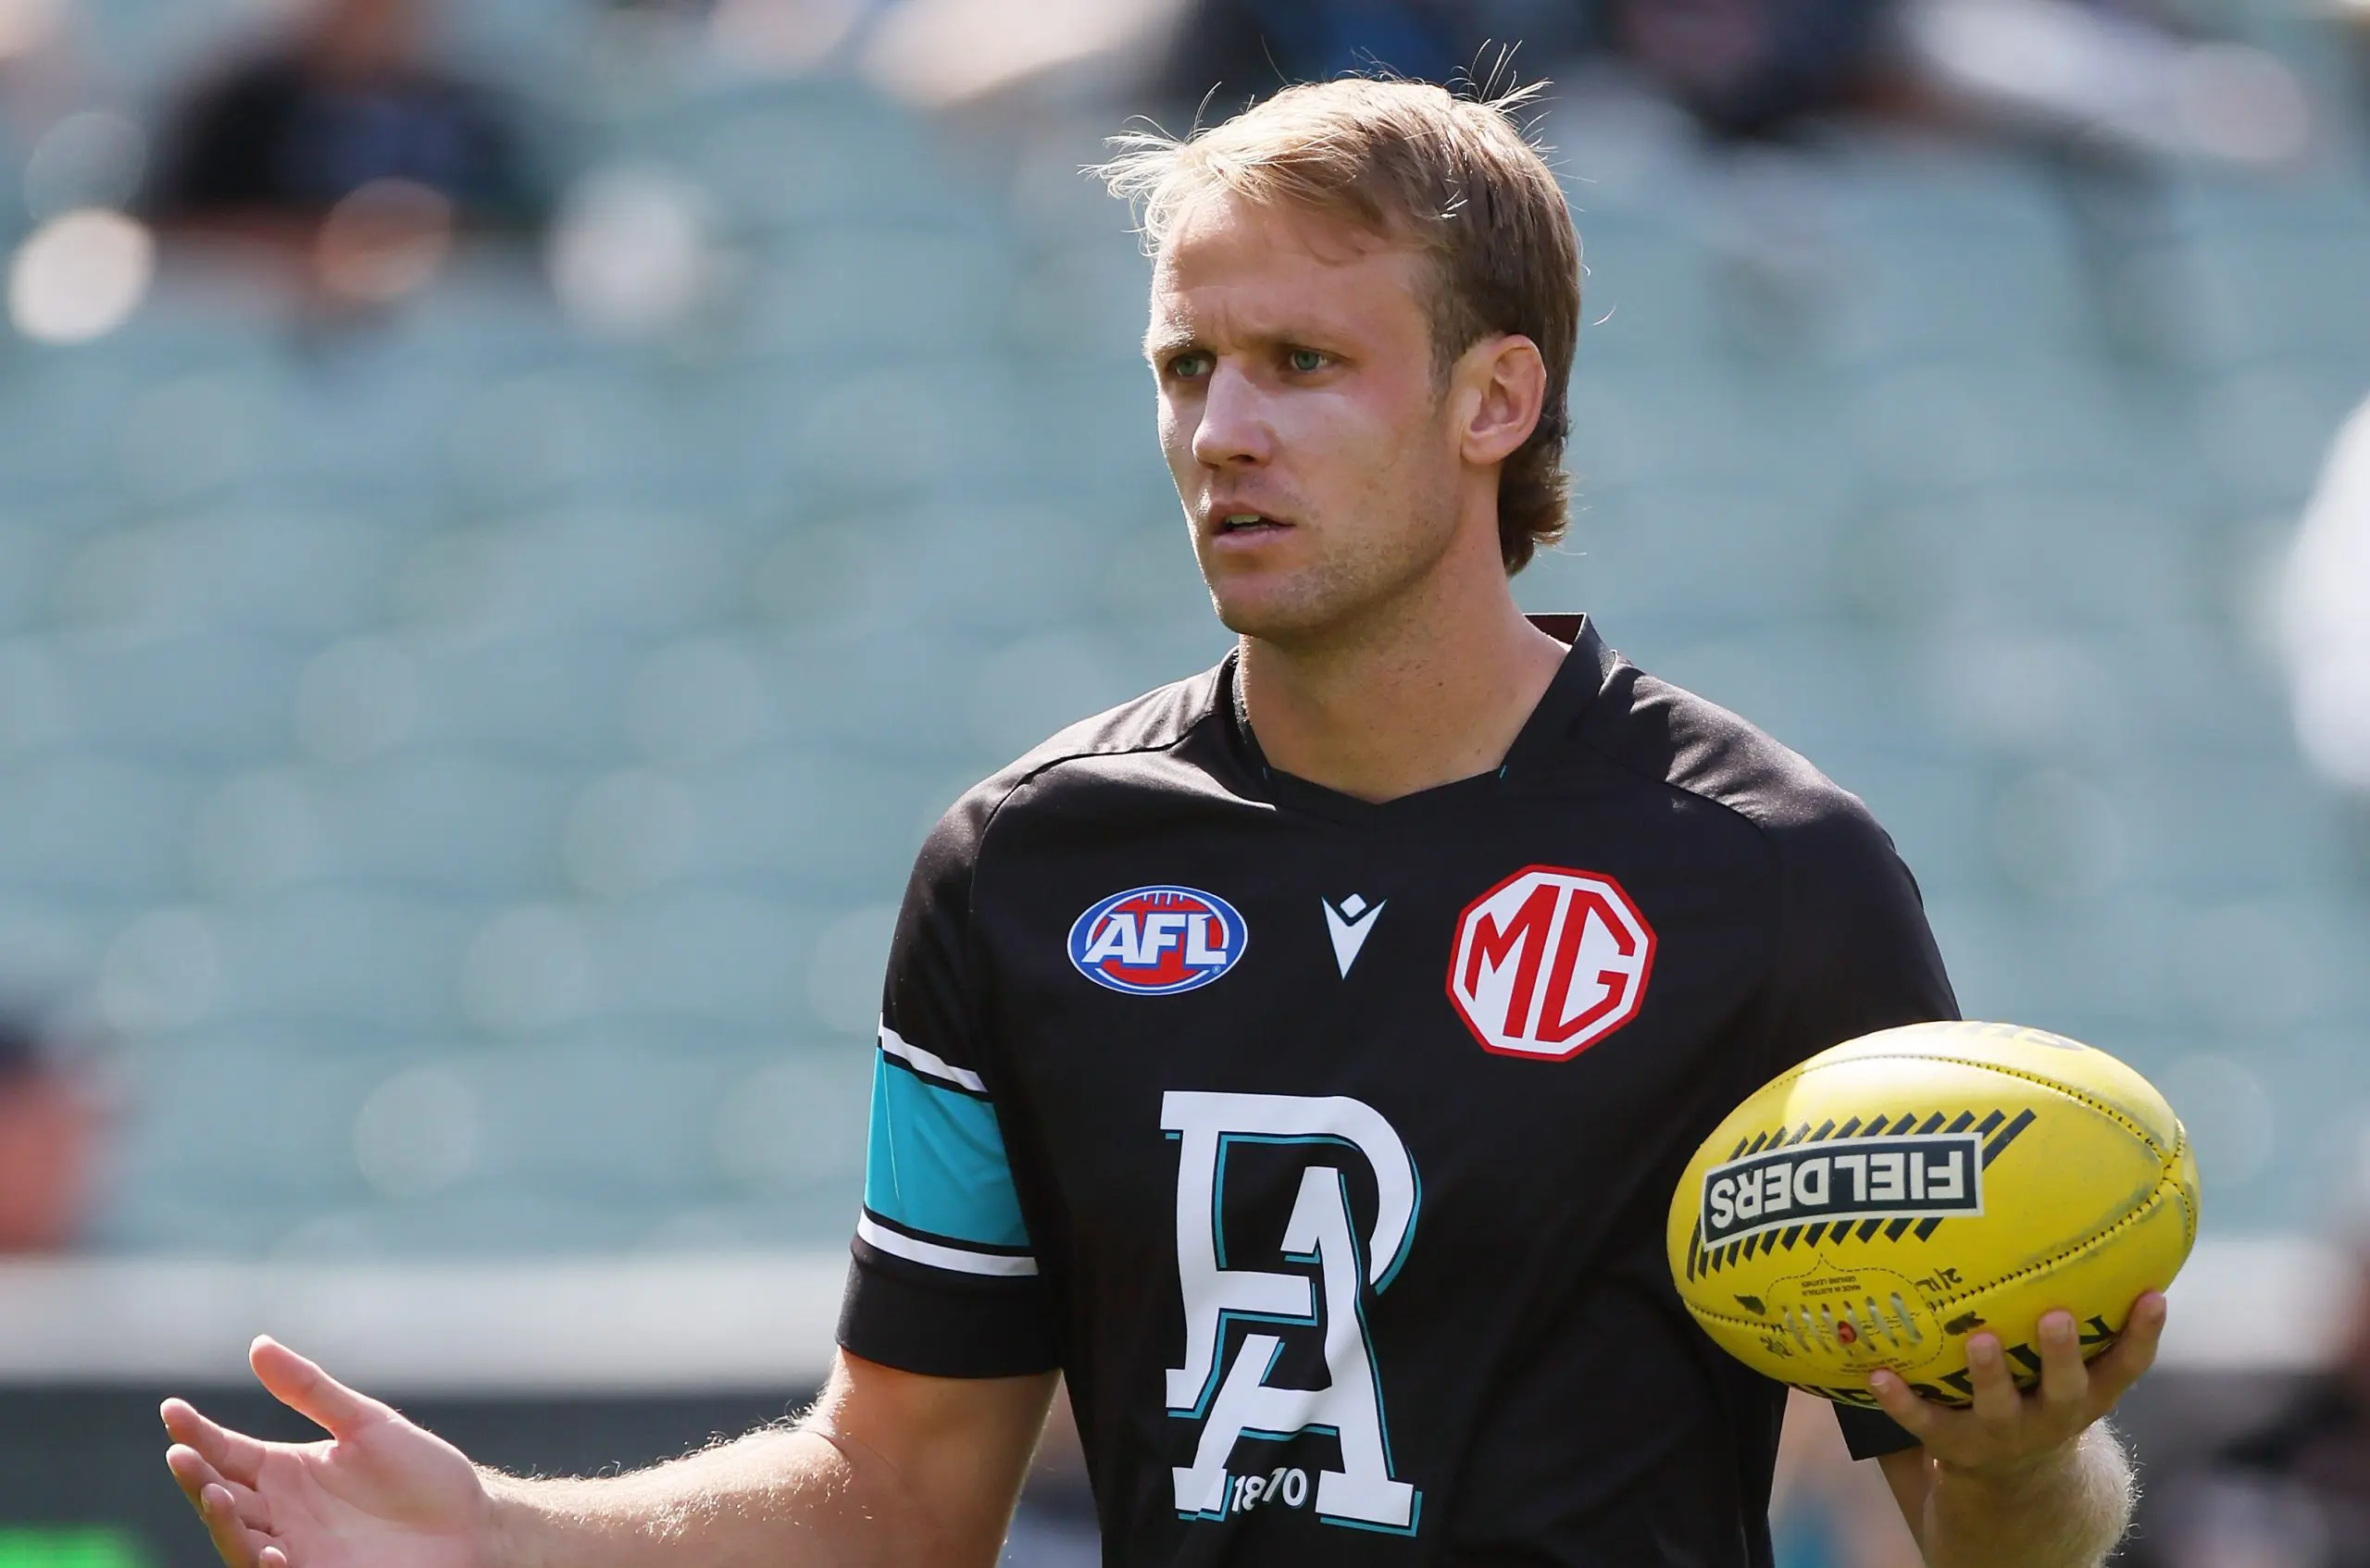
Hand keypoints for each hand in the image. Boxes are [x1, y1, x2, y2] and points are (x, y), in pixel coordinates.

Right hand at [162, 1337, 493, 1567]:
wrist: (472, 1526)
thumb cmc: (422, 1474)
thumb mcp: (366, 1424)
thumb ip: (310, 1391)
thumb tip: (257, 1345)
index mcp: (285, 1470)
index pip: (226, 1450)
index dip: (196, 1432)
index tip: (171, 1410)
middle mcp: (280, 1511)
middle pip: (222, 1495)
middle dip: (198, 1477)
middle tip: (182, 1455)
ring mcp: (294, 1548)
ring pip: (238, 1539)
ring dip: (223, 1521)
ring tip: (218, 1495)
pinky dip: (264, 1564)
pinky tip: (269, 1549)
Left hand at [1868, 1292, 2166, 1476]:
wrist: (2010, 1483)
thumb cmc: (2040, 1395)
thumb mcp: (2071, 1369)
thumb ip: (2079, 1312)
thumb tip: (2079, 1219)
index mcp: (2087, 1396)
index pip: (2127, 1367)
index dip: (2144, 1334)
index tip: (2154, 1295)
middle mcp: (2052, 1418)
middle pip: (2064, 1389)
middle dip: (2062, 1354)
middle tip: (2055, 1317)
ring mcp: (2002, 1435)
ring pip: (1997, 1406)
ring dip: (1988, 1373)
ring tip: (1977, 1338)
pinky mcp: (1952, 1445)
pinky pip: (1923, 1422)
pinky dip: (1900, 1400)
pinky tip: (1877, 1374)